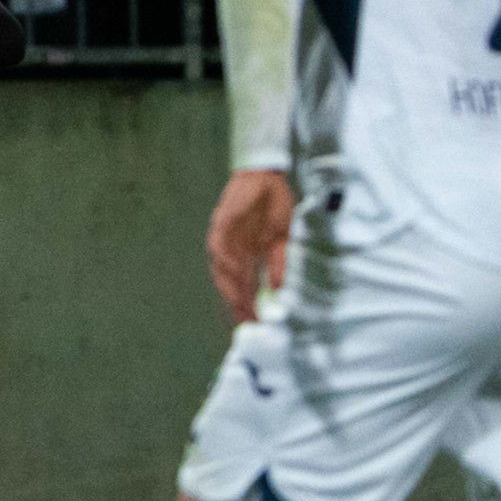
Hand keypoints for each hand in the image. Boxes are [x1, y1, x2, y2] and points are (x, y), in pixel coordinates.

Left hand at [206, 169, 292, 323]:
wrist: (264, 177)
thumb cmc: (273, 206)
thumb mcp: (281, 237)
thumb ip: (279, 261)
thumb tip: (279, 288)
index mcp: (245, 257)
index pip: (244, 287)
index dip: (248, 306)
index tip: (257, 324)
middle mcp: (231, 252)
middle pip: (230, 285)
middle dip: (238, 304)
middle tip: (247, 321)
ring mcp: (224, 239)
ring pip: (221, 269)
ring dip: (230, 286)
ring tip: (239, 304)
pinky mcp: (221, 223)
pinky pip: (219, 244)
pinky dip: (225, 258)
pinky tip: (234, 269)